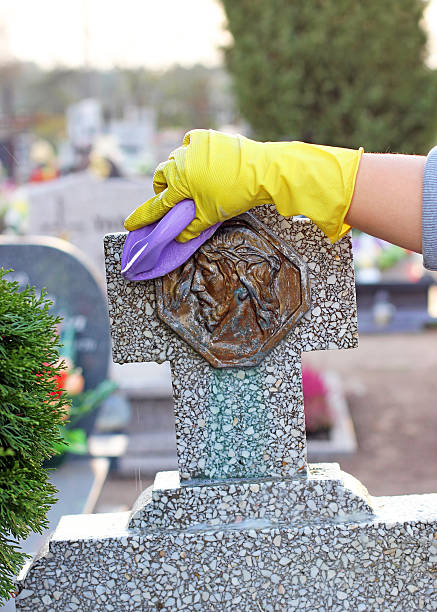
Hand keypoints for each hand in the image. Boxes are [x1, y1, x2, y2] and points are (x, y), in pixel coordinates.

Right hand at [124, 129, 362, 242]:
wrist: (263, 170)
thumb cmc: (236, 194)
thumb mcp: (211, 216)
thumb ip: (191, 228)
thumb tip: (178, 238)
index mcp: (178, 183)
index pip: (156, 205)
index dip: (142, 217)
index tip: (129, 225)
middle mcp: (178, 161)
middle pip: (161, 177)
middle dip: (164, 189)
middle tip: (175, 198)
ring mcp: (191, 146)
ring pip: (175, 161)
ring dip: (179, 171)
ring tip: (195, 181)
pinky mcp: (204, 136)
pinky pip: (190, 145)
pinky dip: (192, 155)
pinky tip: (203, 163)